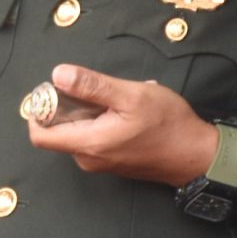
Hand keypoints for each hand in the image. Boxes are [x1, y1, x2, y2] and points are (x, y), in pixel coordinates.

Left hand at [26, 65, 221, 186]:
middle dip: (72, 106)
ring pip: (79, 130)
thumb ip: (92, 86)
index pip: (40, 135)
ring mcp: (101, 162)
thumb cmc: (168, 125)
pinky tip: (128, 112)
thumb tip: (58, 75)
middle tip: (100, 91)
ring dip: (92, 112)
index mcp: (88, 144)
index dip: (40, 110)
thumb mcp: (130, 96)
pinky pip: (95, 137)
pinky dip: (104, 121)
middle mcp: (88, 158)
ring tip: (120, 101)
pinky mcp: (112, 161)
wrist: (197, 155)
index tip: (56, 91)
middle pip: (59, 130)